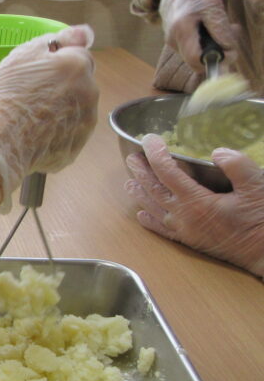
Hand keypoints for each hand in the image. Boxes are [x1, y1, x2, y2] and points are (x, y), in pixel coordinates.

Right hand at [0, 25, 98, 203]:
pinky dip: (56, 135)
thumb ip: (59, 41)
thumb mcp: (22, 56)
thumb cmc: (3, 96)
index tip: (38, 74)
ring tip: (31, 120)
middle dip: (64, 88)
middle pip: (81, 84)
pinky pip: (68, 136)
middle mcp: (90, 93)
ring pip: (77, 111)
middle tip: (32, 97)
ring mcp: (85, 124)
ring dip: (62, 111)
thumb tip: (85, 32)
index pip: (79, 56)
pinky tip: (34, 137)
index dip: (58, 64)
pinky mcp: (75, 149)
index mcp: (77, 65)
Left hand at [124, 134, 263, 277]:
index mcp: (196, 201)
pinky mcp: (189, 241)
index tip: (149, 139)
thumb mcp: (257, 187)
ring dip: (140, 194)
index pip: (167, 172)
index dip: (156, 154)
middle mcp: (183, 216)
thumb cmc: (262, 219)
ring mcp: (184, 230)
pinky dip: (149, 221)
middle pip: (154, 190)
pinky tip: (141, 215)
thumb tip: (217, 152)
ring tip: (129, 182)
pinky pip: (162, 230)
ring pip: (154, 209)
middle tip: (132, 158)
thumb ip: (238, 167)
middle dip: (141, 172)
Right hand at [159, 0, 238, 75]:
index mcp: (182, 29)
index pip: (195, 59)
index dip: (214, 61)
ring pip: (194, 58)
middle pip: (196, 62)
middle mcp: (173, 40)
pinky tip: (207, 33)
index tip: (229, 53)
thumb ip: (220, 29)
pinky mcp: (172, 43)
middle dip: (214, 56)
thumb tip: (227, 49)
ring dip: (209, 50)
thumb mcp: (213, 7)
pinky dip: (202, 46)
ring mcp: (171, 43)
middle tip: (228, 43)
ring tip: (218, 33)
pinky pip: (191, 51)